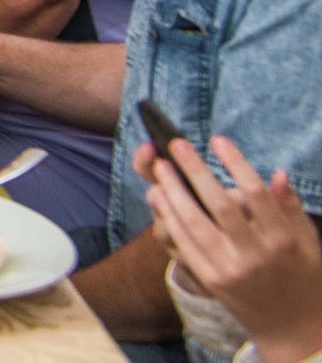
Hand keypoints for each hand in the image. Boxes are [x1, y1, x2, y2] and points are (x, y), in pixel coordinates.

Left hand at [145, 135, 321, 360]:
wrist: (295, 327)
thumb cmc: (304, 276)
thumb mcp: (308, 242)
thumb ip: (290, 207)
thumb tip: (276, 174)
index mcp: (283, 240)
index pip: (256, 194)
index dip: (235, 163)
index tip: (218, 139)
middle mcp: (256, 255)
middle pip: (219, 205)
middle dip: (195, 171)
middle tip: (177, 144)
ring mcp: (231, 269)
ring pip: (195, 224)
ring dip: (173, 192)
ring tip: (161, 167)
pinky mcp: (212, 281)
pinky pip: (185, 245)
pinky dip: (169, 219)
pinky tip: (160, 197)